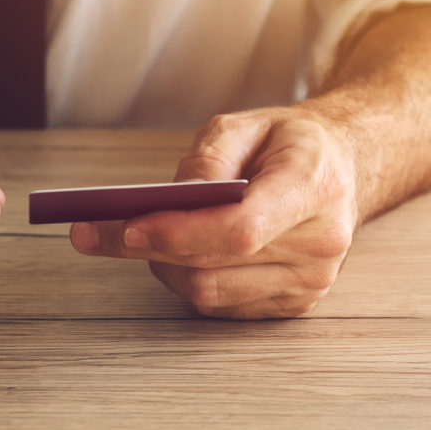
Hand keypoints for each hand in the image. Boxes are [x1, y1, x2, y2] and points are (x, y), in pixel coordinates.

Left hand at [69, 107, 358, 318]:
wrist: (340, 170)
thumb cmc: (287, 145)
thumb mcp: (246, 124)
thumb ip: (208, 157)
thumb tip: (170, 198)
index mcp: (315, 186)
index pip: (239, 228)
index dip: (179, 232)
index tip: (128, 226)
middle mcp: (321, 242)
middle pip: (213, 263)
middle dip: (145, 247)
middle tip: (90, 231)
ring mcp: (311, 281)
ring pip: (209, 290)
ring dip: (162, 265)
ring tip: (135, 236)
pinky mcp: (294, 305)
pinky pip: (220, 305)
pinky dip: (187, 278)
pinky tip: (176, 253)